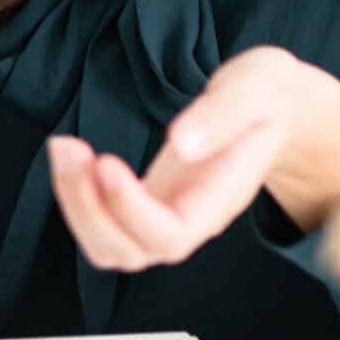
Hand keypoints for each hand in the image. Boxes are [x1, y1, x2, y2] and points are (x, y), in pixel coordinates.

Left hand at [45, 47, 339, 270]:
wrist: (274, 109)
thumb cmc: (267, 98)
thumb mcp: (256, 87)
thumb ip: (223, 113)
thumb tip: (180, 143)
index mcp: (222, 198)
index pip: (172, 233)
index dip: (130, 210)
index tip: (105, 163)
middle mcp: (192, 218)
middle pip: (131, 252)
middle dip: (88, 210)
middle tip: (68, 148)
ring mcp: (166, 215)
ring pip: (110, 246)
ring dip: (75, 204)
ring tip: (64, 148)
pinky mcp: (145, 202)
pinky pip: (102, 221)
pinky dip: (76, 193)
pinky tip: (69, 151)